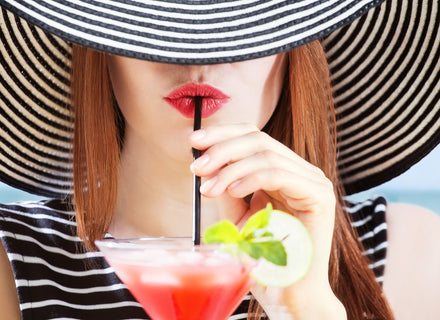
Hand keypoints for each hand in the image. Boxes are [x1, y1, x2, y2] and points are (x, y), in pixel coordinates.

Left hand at [189, 123, 345, 318]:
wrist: (287, 294)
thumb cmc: (262, 258)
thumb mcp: (236, 216)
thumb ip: (225, 188)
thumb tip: (203, 163)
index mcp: (283, 172)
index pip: (253, 136)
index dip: (223, 133)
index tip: (193, 140)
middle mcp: (300, 172)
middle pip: (258, 138)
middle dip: (221, 148)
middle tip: (196, 166)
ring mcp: (312, 182)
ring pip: (266, 153)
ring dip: (230, 167)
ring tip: (208, 187)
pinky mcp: (318, 197)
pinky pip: (279, 174)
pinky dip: (250, 178)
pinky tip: (230, 191)